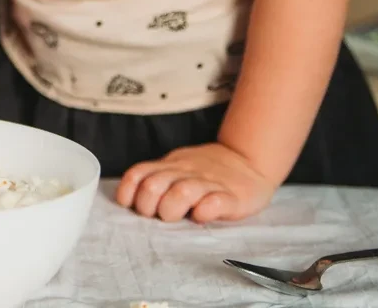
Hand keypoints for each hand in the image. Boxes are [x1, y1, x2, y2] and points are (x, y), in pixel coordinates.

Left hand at [114, 143, 277, 222]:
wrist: (250, 160)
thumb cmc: (208, 170)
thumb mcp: (178, 167)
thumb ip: (158, 178)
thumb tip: (130, 198)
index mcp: (170, 167)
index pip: (138, 174)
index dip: (128, 192)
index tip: (130, 206)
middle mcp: (186, 172)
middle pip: (153, 185)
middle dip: (147, 206)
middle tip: (157, 215)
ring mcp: (209, 183)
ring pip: (182, 192)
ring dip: (171, 208)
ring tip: (177, 217)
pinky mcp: (232, 197)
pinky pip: (215, 202)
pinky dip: (204, 212)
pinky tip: (202, 216)